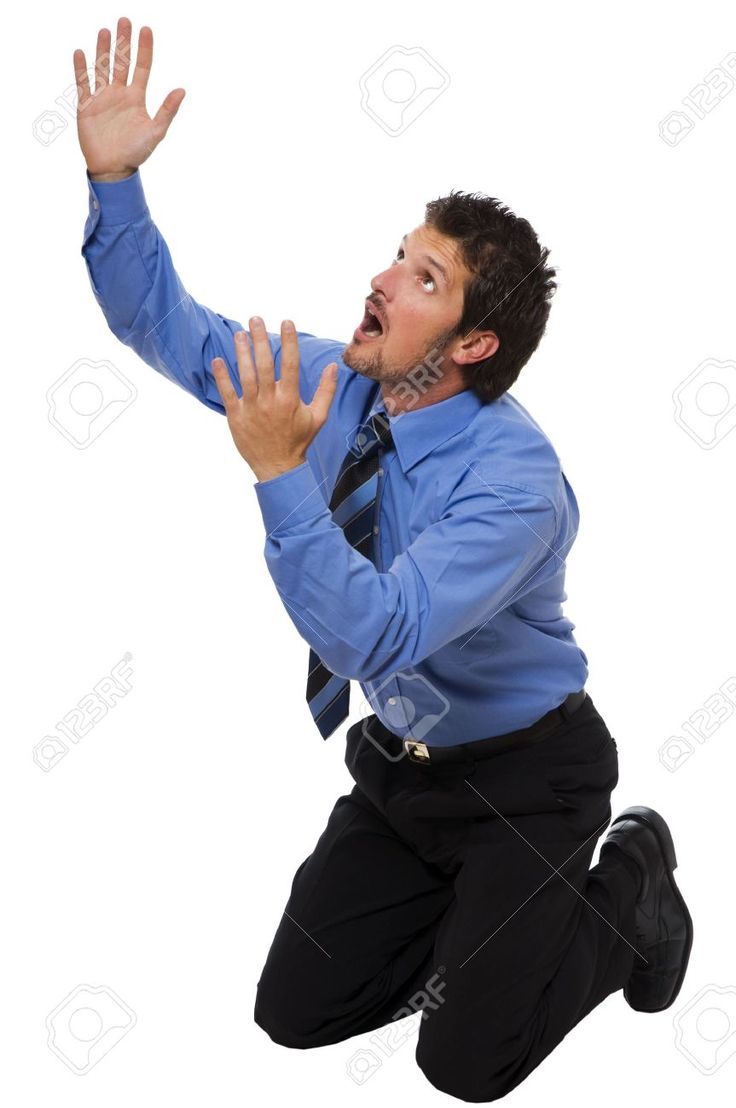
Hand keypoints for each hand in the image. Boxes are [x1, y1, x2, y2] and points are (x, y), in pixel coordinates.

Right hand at [73, 17, 185, 178]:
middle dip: (123, 41)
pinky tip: (81, 52)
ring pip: (103, 67)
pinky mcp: (87, 105)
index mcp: (137, 98)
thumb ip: (167, 110)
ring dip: (103, 49)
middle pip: (121, 61)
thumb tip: (182, 90)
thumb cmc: (136, 153)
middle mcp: (120, 93)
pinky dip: (81, 68)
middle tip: (124, 20)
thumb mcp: (156, 132)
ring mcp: (102, 98)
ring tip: (105, 31)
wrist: (113, 168)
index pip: (141, 67)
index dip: (144, 49)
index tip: (146, 29)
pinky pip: (83, 83)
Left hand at [212, 318, 338, 481]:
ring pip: (246, 375)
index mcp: (290, 399)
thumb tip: (334, 366)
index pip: (291, 364)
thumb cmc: (299, 440)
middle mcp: (270, 401)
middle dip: (260, 340)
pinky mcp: (236, 417)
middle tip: (256, 319)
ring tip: (240, 333)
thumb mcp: (318, 417)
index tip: (287, 322)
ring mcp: (252, 408)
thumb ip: (326, 391)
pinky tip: (218, 360)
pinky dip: (222, 377)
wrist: (278, 467)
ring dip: (242, 352)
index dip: (289, 341)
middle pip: (265, 364)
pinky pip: (227, 393)